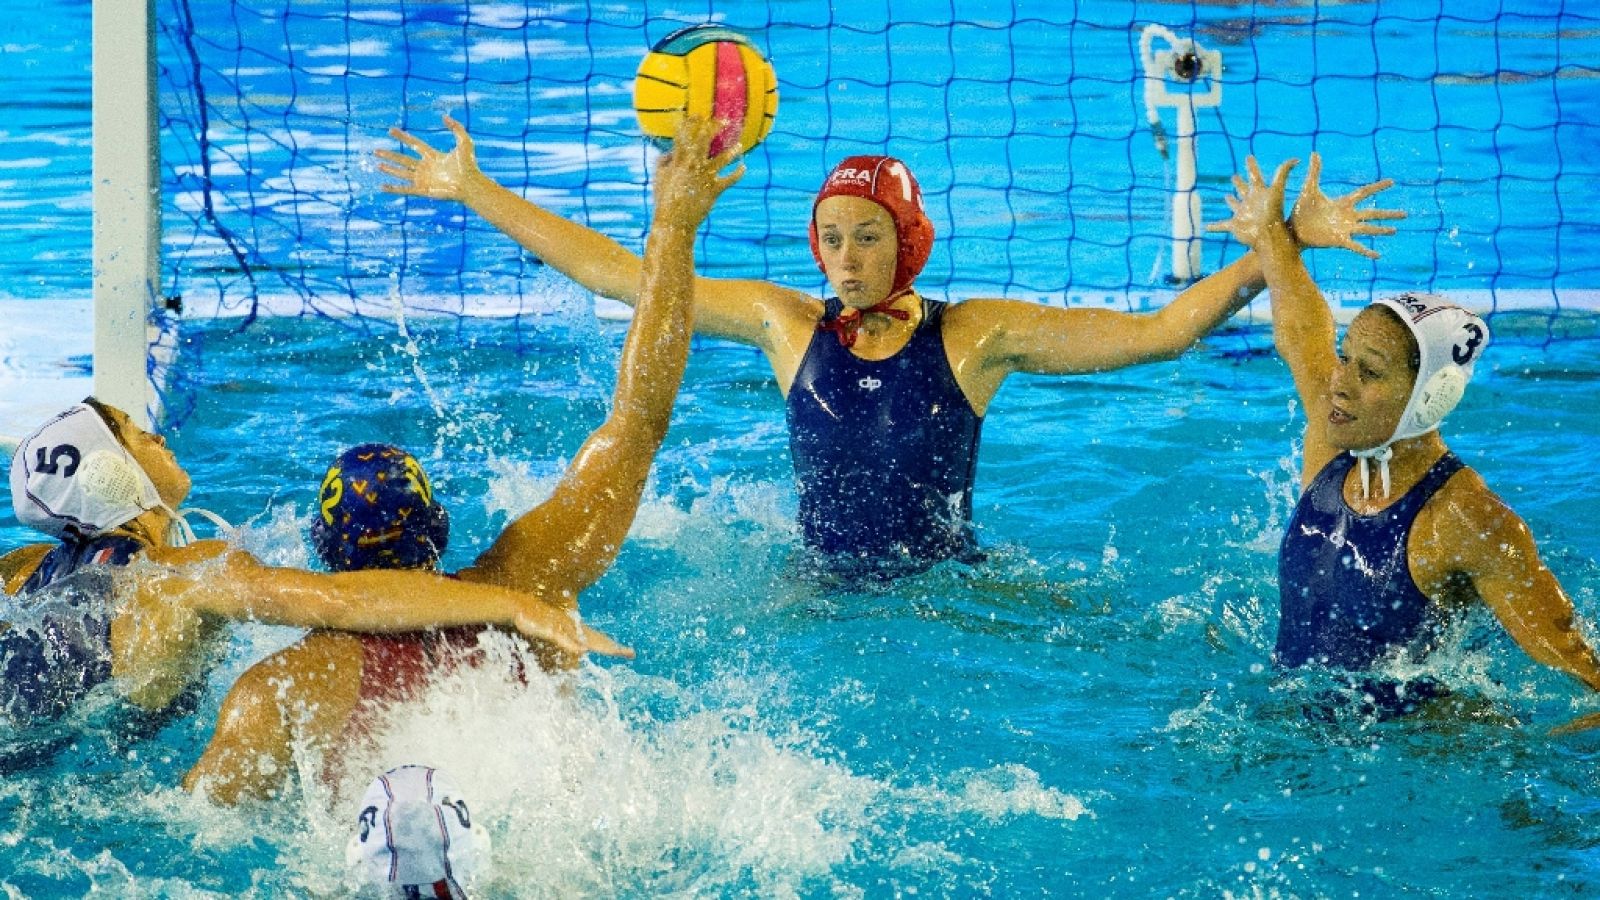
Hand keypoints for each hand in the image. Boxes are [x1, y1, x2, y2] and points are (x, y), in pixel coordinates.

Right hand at [375, 114, 482, 201]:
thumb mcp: (464, 141)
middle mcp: (426, 167)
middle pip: (404, 159)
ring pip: (402, 173)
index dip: (403, 137)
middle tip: (376, 151)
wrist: (470, 184)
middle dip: (390, 155)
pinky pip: (405, 189)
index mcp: (434, 156)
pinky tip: (382, 187)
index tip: (391, 130)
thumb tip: (444, 116)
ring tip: (377, 165)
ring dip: (389, 169)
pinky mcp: (423, 190)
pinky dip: (393, 188)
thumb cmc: (470, 165)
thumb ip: (456, 127)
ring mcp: (424, 179)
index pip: (414, 144)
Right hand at [513, 600, 634, 660]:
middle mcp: (573, 628)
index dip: (613, 647)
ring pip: (584, 639)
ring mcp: (563, 629)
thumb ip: (561, 639)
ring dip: (598, 645)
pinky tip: (582, 650)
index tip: (629, 653)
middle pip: (597, 640)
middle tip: (630, 653)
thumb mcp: (550, 631)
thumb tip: (573, 646)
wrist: (520, 606)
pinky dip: (573, 644)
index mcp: (575, 630)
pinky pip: (564, 639)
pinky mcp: (551, 631)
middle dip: (613, 647)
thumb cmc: (536, 620)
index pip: (598, 640)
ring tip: (615, 652)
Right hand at [650, 116, 745, 228]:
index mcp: (679, 161)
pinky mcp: (715, 189)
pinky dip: (738, 173)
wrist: (674, 222)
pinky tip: (743, 167)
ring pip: (722, 159)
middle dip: (715, 127)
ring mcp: (705, 177)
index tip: (698, 115)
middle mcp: (693, 165)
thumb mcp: (660, 179)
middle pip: (705, 140)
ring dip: (732, 151)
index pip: (684, 136)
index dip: (691, 123)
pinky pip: (730, 179)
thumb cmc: (665, 200)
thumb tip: (668, 152)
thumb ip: (663, 163)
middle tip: (724, 120)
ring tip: (739, 146)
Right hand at [1208, 155, 1297, 249]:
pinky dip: (1214, 226)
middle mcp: (1250, 201)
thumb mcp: (1277, 190)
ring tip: (1227, 197)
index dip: (1252, 166)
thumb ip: (1283, 173)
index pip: (1254, 175)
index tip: (1249, 157)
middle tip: (1234, 176)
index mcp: (1258, 192)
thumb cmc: (1273, 213)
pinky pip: (1222, 225)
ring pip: (1234, 205)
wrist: (1267, 235)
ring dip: (1231, 201)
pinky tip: (1207, 227)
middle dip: (1239, 183)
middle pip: (1243, 189)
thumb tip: (1296, 159)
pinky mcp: (1234, 225)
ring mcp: (1242, 213)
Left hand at [1288, 152, 1405, 258]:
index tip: (1392, 182)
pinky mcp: (1338, 241)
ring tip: (1395, 230)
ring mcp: (1344, 229)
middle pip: (1372, 213)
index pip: (1364, 192)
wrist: (1292, 230)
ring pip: (1367, 229)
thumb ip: (1314, 172)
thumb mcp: (1309, 189)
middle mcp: (1347, 216)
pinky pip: (1356, 246)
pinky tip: (1378, 256)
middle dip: (1389, 214)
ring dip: (1381, 230)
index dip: (1377, 187)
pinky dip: (1366, 251)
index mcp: (1342, 203)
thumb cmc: (1301, 210)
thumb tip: (1314, 153)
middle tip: (1406, 214)